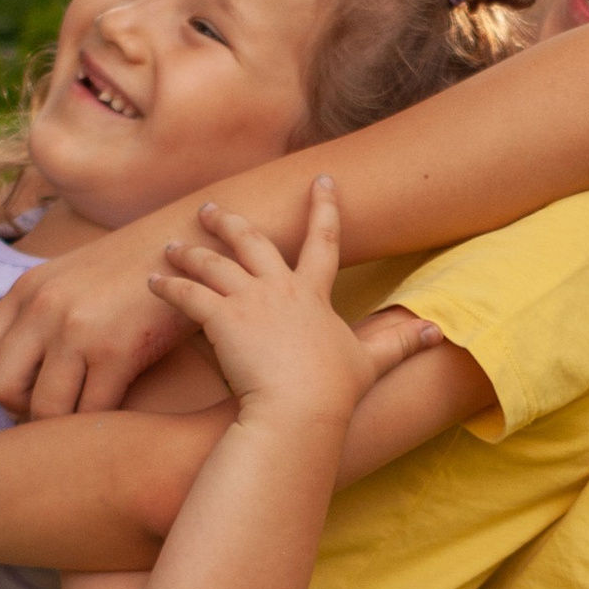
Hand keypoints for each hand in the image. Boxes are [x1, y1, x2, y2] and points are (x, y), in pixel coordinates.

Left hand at [0, 223, 188, 417]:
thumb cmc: (136, 268)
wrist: (194, 241)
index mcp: (27, 290)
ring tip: (86, 414)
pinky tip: (119, 407)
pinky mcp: (118, 351)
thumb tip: (23, 363)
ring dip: (63, 425)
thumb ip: (39, 311)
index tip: (31, 386)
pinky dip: (101, 421)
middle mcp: (44, 307)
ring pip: (44, 410)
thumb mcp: (71, 277)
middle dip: (21, 410)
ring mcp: (78, 329)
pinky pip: (92, 411)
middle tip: (54, 408)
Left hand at [147, 182, 438, 438]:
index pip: (323, 241)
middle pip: (253, 241)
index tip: (322, 181)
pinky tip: (152, 283)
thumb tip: (436, 331)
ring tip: (171, 246)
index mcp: (314, 294)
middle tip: (210, 209)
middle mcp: (280, 287)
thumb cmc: (334, 391)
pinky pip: (188, 295)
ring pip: (212, 264)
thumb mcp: (370, 363)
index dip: (324, 208)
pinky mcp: (220, 319)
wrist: (300, 408)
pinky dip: (168, 287)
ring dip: (190, 253)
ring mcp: (248, 300)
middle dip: (230, 222)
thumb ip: (400, 343)